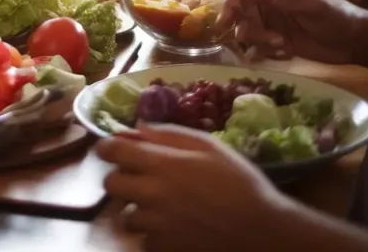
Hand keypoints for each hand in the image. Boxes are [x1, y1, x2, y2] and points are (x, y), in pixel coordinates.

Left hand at [97, 124, 291, 251]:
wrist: (261, 229)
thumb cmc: (239, 181)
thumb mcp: (209, 146)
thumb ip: (168, 134)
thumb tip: (137, 127)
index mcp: (161, 164)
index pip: (112, 150)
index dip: (107, 146)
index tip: (112, 148)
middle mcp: (151, 194)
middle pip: (110, 184)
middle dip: (121, 178)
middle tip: (140, 179)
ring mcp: (155, 224)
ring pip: (125, 214)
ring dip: (138, 208)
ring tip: (161, 206)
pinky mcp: (163, 247)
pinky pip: (143, 238)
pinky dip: (153, 232)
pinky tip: (173, 226)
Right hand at [219, 0, 363, 62]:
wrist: (354, 41)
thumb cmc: (337, 15)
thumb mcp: (313, 4)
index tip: (229, 13)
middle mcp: (269, 3)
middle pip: (241, 9)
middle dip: (242, 23)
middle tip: (245, 36)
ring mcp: (271, 23)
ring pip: (247, 29)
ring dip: (257, 39)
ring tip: (279, 45)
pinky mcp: (275, 41)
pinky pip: (257, 46)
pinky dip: (264, 52)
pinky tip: (283, 53)